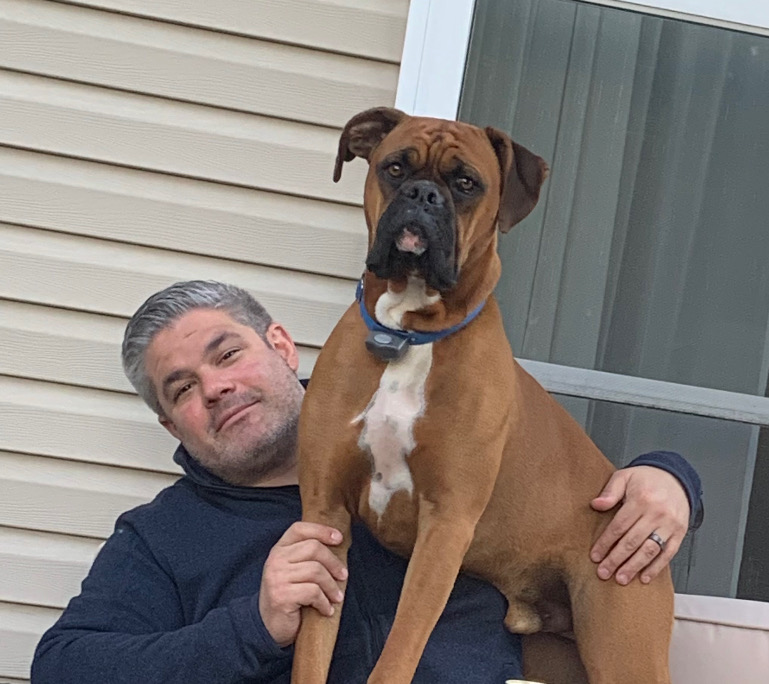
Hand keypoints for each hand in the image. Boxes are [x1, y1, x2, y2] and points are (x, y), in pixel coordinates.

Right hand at [258, 522, 347, 646]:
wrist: (268, 626)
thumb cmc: (288, 595)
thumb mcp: (294, 570)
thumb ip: (307, 556)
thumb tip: (338, 543)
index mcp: (279, 549)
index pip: (300, 529)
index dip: (321, 530)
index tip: (339, 539)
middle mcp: (276, 559)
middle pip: (313, 548)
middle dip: (334, 563)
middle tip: (343, 576)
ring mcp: (277, 577)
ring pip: (316, 571)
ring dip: (332, 587)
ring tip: (337, 597)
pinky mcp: (282, 596)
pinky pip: (313, 592)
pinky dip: (324, 602)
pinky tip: (326, 610)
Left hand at [590, 466, 689, 584]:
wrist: (676, 478)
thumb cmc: (646, 479)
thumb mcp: (625, 476)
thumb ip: (610, 491)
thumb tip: (595, 505)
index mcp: (641, 500)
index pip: (619, 526)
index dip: (605, 543)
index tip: (595, 556)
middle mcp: (656, 514)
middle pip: (633, 541)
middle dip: (616, 559)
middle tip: (603, 572)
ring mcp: (670, 525)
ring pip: (650, 550)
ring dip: (634, 567)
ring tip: (621, 578)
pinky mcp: (680, 533)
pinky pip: (668, 553)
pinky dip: (656, 567)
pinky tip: (644, 577)